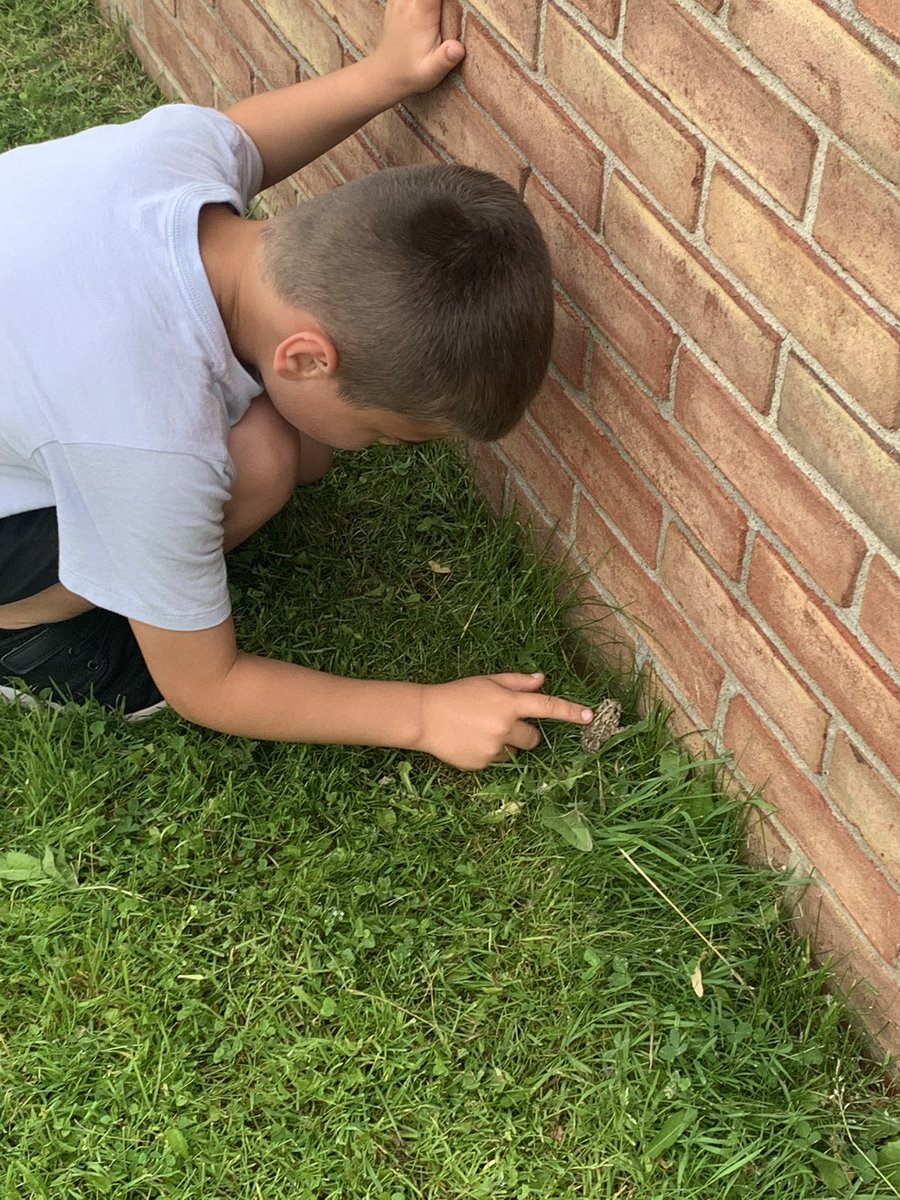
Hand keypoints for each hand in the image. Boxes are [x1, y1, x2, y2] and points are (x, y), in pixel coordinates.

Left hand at [372, 0, 464, 96]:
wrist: (385, 73)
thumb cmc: (411, 73)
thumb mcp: (430, 73)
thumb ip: (445, 60)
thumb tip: (458, 48)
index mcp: (421, 14)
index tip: (456, 0)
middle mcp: (408, 2)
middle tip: (449, 4)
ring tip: (439, 6)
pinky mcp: (397, 0)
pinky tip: (425, 6)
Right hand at [415, 672, 593, 770]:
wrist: (424, 717)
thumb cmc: (457, 694)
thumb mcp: (487, 681)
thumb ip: (517, 682)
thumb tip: (542, 680)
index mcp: (508, 703)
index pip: (546, 706)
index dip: (569, 711)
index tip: (588, 716)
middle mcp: (504, 727)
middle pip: (534, 739)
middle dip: (525, 733)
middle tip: (503, 723)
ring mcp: (493, 748)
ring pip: (514, 752)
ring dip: (506, 744)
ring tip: (480, 731)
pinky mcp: (482, 764)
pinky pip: (496, 761)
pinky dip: (489, 754)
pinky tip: (470, 741)